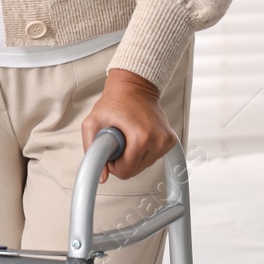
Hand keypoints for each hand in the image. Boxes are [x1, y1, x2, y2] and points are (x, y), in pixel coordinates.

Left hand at [81, 68, 175, 182]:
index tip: (110, 150)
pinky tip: (138, 136)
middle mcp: (158, 140)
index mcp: (141, 137)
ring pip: (145, 165)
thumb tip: (102, 176)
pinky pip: (153, 157)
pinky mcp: (171, 140)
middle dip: (123, 160)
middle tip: (118, 140)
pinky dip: (143, 151)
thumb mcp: (92, 122)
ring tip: (128, 135)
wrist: (134, 86)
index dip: (113, 165)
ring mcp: (167, 141)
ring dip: (133, 156)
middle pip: (136, 170)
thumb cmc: (114, 102)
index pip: (126, 171)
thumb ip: (92, 150)